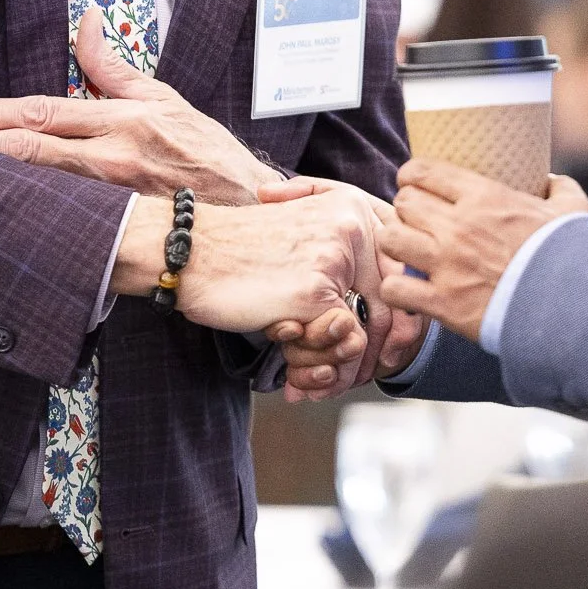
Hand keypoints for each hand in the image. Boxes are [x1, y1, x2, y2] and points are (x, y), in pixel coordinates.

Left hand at [0, 7, 281, 204]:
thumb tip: (86, 21)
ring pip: (37, 186)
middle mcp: (115, 158)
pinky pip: (59, 218)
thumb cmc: (208, 155)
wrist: (250, 212)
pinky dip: (21, 212)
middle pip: (31, 150)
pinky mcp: (115, 230)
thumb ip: (115, 66)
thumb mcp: (165, 99)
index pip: (47, 112)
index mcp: (126, 120)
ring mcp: (113, 198)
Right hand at [254, 177, 420, 398]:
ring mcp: (335, 257)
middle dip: (376, 352)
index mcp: (352, 207)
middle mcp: (352, 225)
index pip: (398, 272)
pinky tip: (295, 381)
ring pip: (370, 330)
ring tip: (310, 379)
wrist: (189, 253)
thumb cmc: (239, 256)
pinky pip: (346, 343)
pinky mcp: (315, 292)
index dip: (397, 320)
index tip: (380, 352)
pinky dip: (324, 370)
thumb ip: (343, 267)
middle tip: (350, 380)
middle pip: (391, 303)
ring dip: (343, 367)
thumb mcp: (303, 243)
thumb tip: (380, 325)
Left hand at [379, 161, 587, 342]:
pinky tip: (411, 290)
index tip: (415, 184)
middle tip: (416, 220)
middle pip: (403, 203)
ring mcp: (447, 265)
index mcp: (484, 197)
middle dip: (406, 209)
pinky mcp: (443, 303)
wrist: (573, 307)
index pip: (422, 171)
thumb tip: (551, 181)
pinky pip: (395, 288)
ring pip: (391, 239)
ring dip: (397, 244)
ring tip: (409, 251)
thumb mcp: (573, 210)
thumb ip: (559, 189)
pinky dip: (398, 289)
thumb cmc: (572, 256)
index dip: (412, 176)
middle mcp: (458, 226)